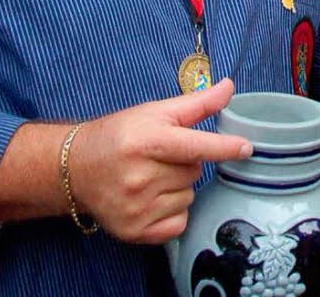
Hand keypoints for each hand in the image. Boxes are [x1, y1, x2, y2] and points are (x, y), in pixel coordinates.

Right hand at [69, 78, 250, 243]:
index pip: (195, 146)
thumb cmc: (120, 135)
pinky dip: (172, 212)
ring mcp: (136, 207)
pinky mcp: (134, 231)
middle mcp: (139, 176)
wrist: (74, 169)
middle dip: (185, 163)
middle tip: (160, 157)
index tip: (246, 148)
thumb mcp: (154, 112)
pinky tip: (150, 199)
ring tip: (151, 177)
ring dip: (178, 188)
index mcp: (146, 141)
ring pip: (188, 197)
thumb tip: (229, 87)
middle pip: (194, 172)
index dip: (224, 147)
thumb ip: (196, 104)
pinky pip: (178, 222)